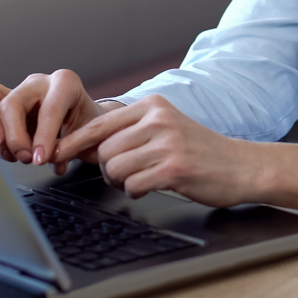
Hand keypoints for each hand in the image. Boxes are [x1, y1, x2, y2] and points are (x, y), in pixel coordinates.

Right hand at [0, 69, 118, 173]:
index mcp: (66, 83)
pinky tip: (4, 149)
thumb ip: (70, 146)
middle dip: (15, 137)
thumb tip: (47, 158)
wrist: (85, 118)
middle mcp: (40, 82)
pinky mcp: (5, 98)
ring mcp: (20, 89)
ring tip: (9, 154)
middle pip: (13, 103)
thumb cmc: (88, 124)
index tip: (39, 159)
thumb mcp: (88, 134)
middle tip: (25, 159)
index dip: (43, 137)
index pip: (49, 109)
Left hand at [52, 94, 297, 211]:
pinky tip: (154, 185)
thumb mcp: (166, 128)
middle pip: (104, 150)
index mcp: (153, 106)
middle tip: (130, 173)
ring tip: (144, 178)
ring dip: (123, 181)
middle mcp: (158, 120)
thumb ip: (131, 131)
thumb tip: (84, 146)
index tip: (56, 154)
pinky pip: (133, 185)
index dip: (74, 142)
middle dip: (109, 169)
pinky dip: (137, 191)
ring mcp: (167, 143)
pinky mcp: (174, 168)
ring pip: (115, 168)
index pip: (100, 123)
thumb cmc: (200, 151)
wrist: (242, 166)